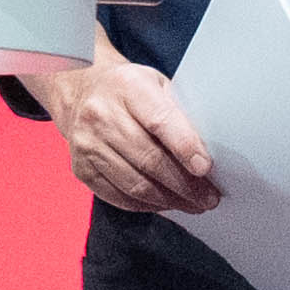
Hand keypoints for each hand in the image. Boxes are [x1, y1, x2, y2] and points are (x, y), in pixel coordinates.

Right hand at [44, 43, 220, 213]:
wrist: (80, 93)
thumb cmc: (129, 90)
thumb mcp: (156, 84)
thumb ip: (178, 112)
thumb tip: (206, 152)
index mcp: (127, 86)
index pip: (159, 121)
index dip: (185, 147)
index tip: (205, 168)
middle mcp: (101, 114)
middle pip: (149, 159)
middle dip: (184, 184)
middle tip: (208, 197)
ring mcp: (87, 144)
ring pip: (135, 184)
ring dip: (169, 200)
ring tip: (192, 204)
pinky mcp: (81, 169)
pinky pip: (119, 196)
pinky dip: (146, 205)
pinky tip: (165, 203)